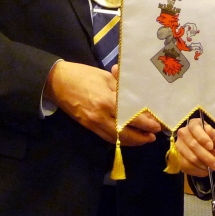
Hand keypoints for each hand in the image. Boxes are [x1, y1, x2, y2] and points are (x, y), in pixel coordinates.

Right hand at [44, 60, 159, 145]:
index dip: (146, 123)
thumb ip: (123, 87)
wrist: (57, 82)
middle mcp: (101, 116)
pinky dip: (119, 140)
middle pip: (125, 133)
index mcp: (107, 101)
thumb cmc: (83, 75)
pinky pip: (106, 137)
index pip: (132, 116)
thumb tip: (140, 97)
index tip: (157, 125)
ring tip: (144, 139)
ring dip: (132, 141)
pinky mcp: (88, 126)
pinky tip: (127, 138)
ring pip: (116, 138)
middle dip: (141, 137)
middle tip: (153, 136)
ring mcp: (93, 123)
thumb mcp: (105, 77)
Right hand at [174, 118, 214, 175]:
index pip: (195, 129)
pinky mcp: (176, 157)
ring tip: (211, 168)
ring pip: (190, 157)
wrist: (208, 154)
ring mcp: (178, 145)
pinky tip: (204, 171)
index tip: (211, 146)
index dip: (202, 138)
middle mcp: (183, 133)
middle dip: (206, 156)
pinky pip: (185, 166)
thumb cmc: (213, 143)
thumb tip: (208, 131)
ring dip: (202, 165)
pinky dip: (196, 170)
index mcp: (194, 124)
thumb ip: (214, 134)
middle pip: (192, 145)